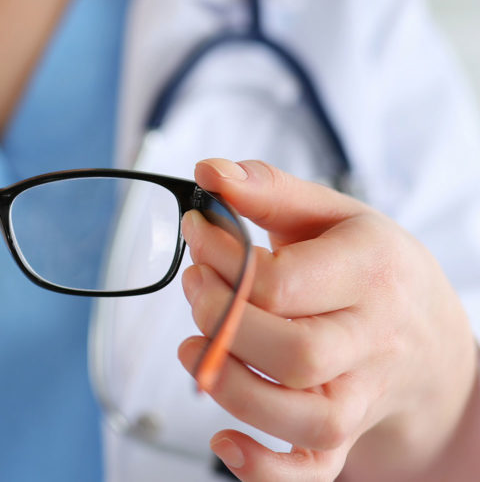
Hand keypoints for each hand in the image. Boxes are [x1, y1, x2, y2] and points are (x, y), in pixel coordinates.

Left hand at [178, 159, 477, 480]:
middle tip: (194, 286)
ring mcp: (362, 396)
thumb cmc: (370, 270)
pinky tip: (222, 441)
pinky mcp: (344, 437)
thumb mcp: (334, 216)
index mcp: (372, 273)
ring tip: (192, 348)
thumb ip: (270, 190)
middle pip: (294, 354)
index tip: (197, 233)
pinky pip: (312, 470)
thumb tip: (209, 172)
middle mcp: (374, 341)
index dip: (222, 259)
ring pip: (301, 417)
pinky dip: (264, 469)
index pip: (284, 282)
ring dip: (230, 387)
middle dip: (223, 321)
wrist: (432, 342)